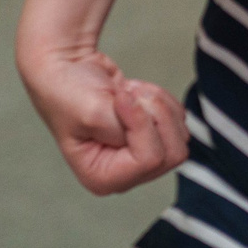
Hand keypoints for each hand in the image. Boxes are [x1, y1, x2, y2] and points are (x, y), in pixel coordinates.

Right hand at [20, 43, 188, 194]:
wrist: (67, 68)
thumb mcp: (94, 112)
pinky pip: (179, 119)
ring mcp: (140, 157)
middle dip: (155, 115)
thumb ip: (126, 126)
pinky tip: (134, 94)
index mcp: (103, 179)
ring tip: (126, 93)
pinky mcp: (152, 137)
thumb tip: (155, 123)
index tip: (119, 98)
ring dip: (156, 104)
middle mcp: (125, 175)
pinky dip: (160, 100)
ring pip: (180, 135)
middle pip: (173, 152)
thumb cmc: (69, 93)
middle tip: (126, 95)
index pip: (149, 159)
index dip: (141, 123)